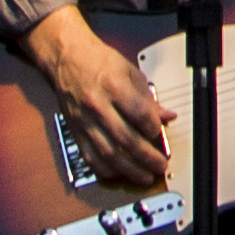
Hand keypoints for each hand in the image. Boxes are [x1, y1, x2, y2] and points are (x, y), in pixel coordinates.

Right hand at [33, 6, 171, 186]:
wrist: (68, 58)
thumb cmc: (99, 61)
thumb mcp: (129, 71)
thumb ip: (148, 97)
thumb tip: (166, 116)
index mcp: (113, 85)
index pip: (138, 113)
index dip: (153, 128)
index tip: (161, 134)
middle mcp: (98, 105)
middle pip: (125, 139)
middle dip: (146, 157)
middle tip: (160, 165)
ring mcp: (85, 121)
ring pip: (108, 153)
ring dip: (129, 169)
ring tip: (145, 176)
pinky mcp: (76, 132)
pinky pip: (91, 157)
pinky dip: (106, 169)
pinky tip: (120, 173)